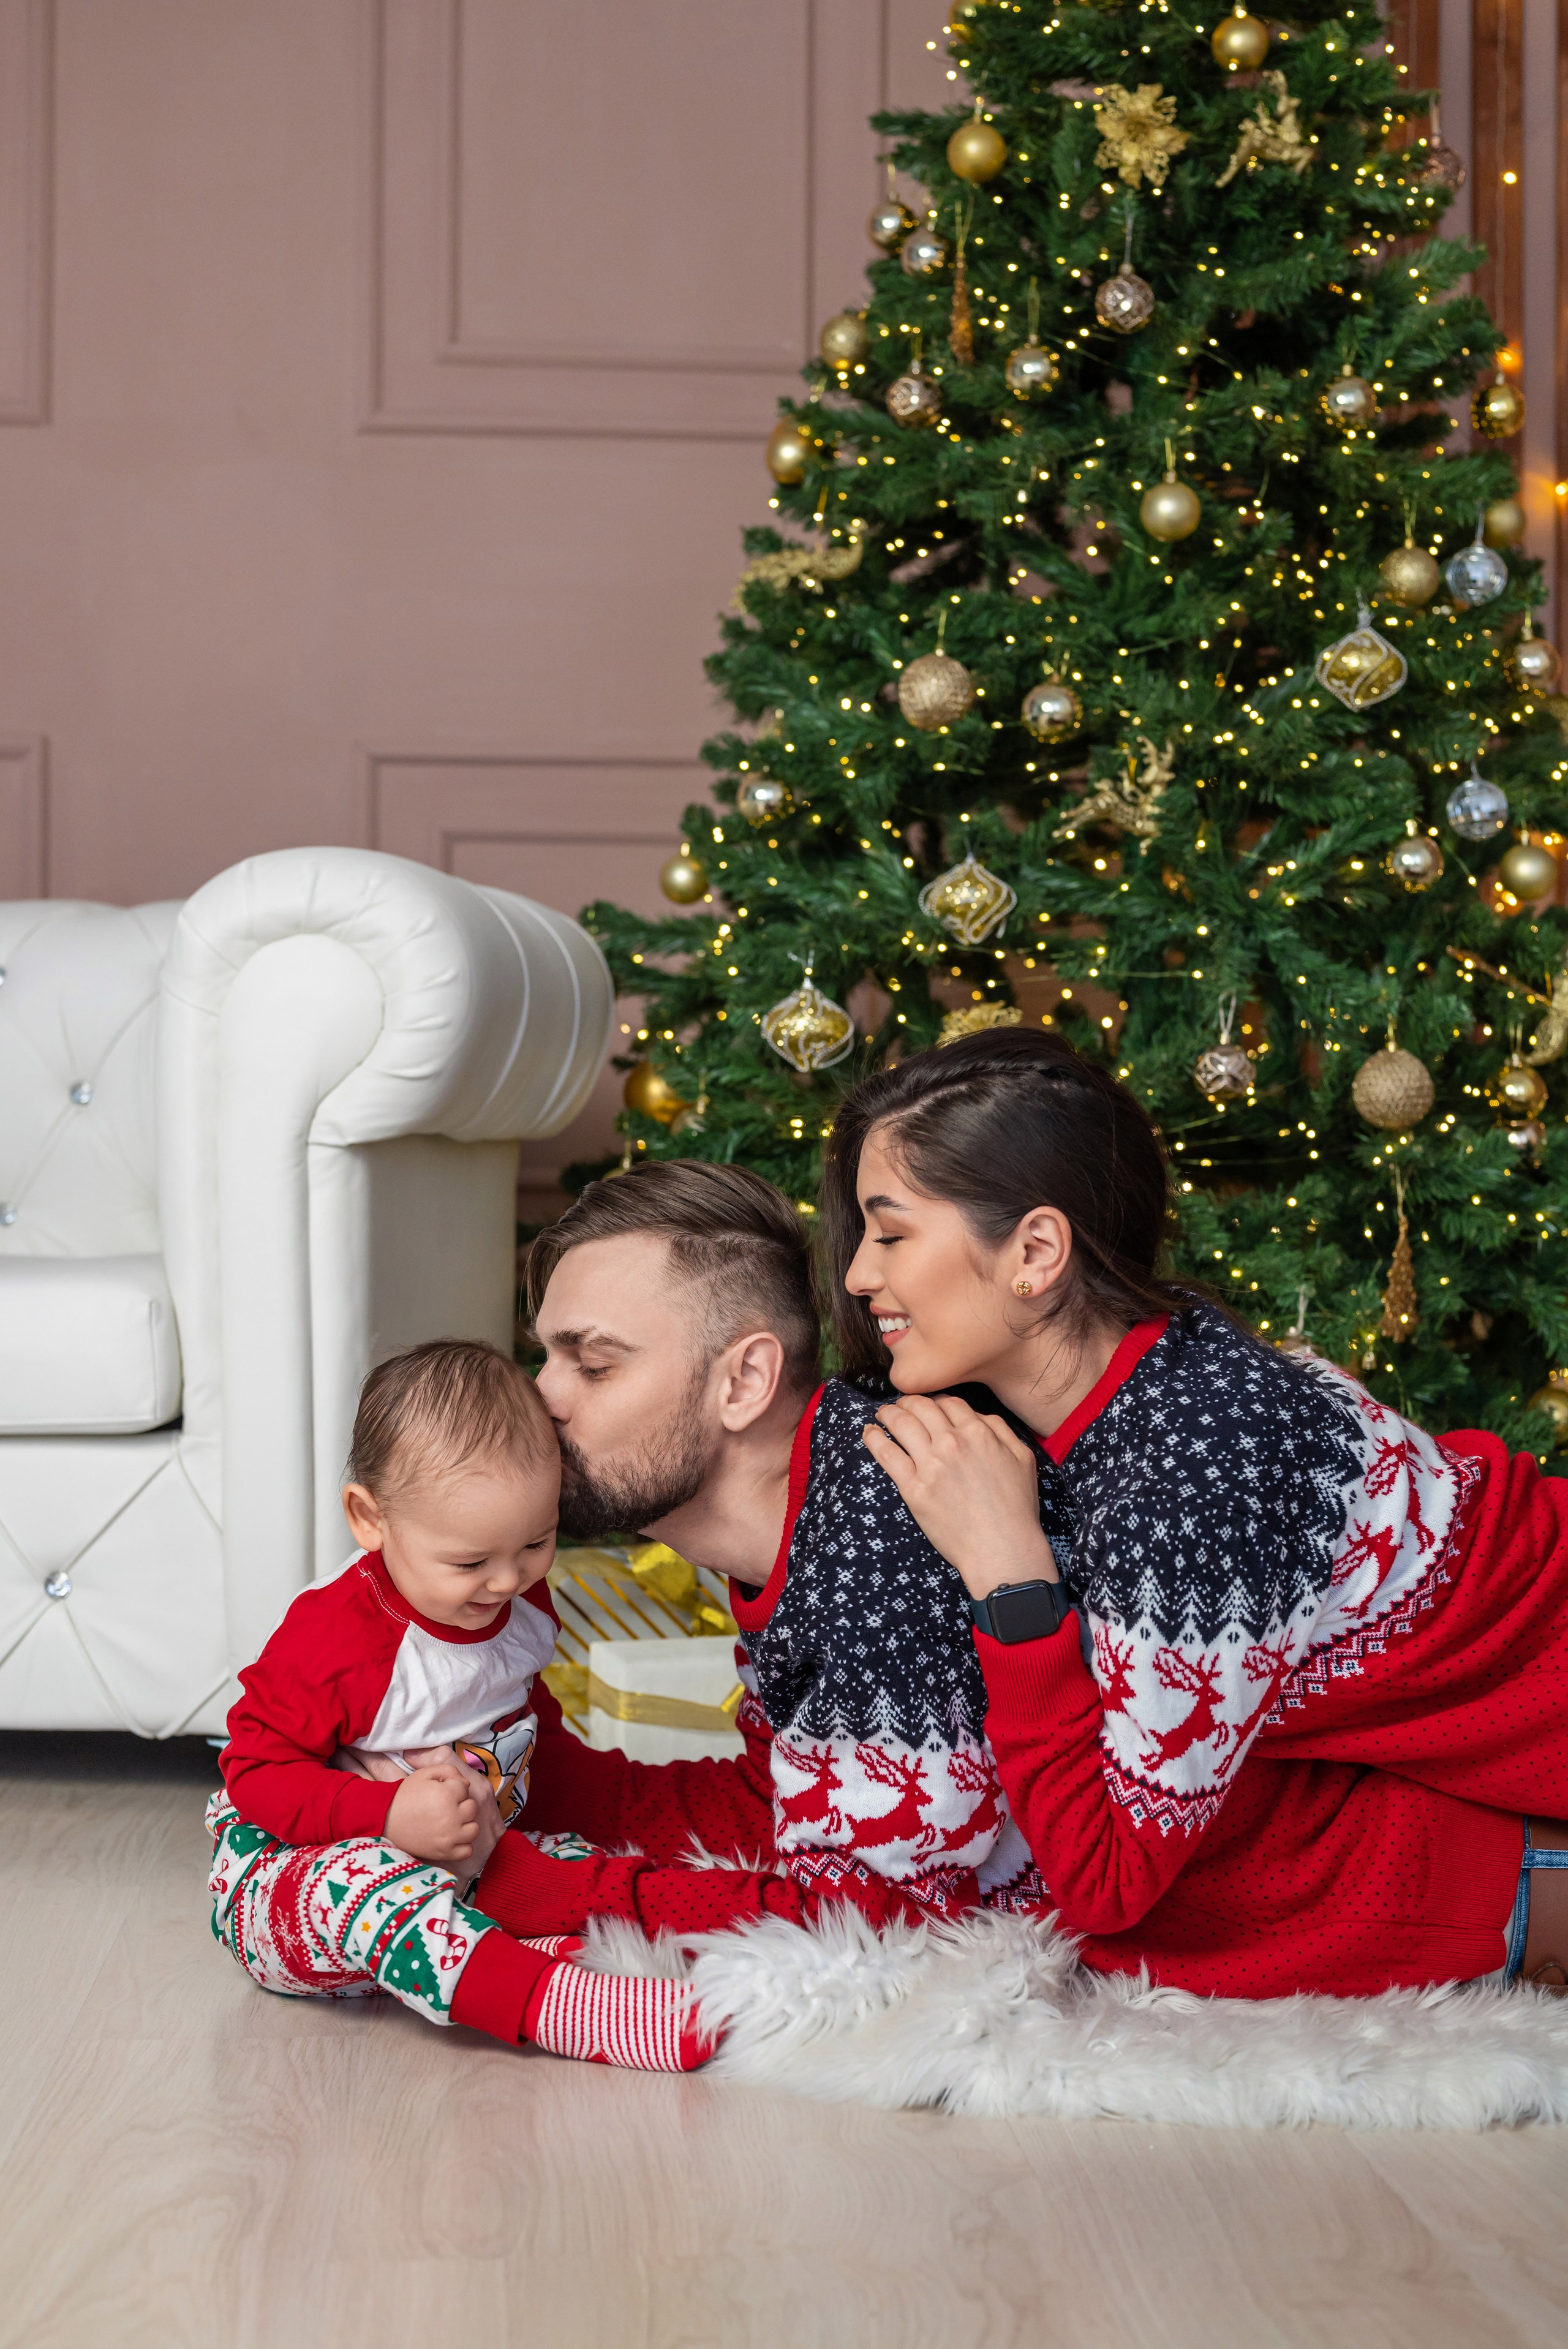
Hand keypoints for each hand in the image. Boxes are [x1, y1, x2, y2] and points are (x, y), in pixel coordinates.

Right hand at [386, 1762, 480, 1869]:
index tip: (441, 1793)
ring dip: (464, 1824)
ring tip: (449, 1822)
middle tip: (444, 1807)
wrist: (385, 1820)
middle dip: (460, 1804)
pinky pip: (467, 1850)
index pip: (465, 1788)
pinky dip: (461, 1844)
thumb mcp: (425, 1774)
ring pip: (473, 1829)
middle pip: (472, 1808)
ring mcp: (449, 1837)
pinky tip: (450, 1837)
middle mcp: (451, 1816)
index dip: (453, 1788)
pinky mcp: (445, 1853)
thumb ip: (449, 1770)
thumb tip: (466, 1783)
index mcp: (446, 1795)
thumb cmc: (406, 1796)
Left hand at [862, 1392, 1057, 1602]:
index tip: (929, 1405)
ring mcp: (930, 1465)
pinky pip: (886, 1454)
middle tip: (901, 1405)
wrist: (1001, 1548)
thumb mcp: (1022, 1459)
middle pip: (921, 1407)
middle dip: (908, 1401)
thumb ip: (1001, 1430)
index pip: (949, 1403)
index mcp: (979, 1433)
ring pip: (900, 1423)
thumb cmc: (1016, 1508)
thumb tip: (977, 1416)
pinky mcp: (913, 1488)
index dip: (936, 1400)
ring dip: (888, 1413)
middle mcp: (952, 1443)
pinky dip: (873, 1438)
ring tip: (882, 1413)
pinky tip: (869, 1431)